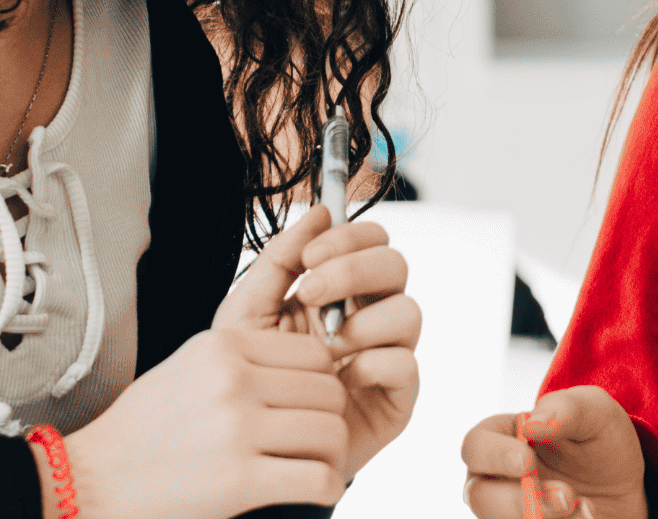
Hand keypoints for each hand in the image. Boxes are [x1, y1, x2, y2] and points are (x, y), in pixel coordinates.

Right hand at [48, 208, 353, 518]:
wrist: (89, 482)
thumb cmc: (141, 432)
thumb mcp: (187, 370)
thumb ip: (244, 361)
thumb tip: (313, 364)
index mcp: (221, 347)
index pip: (314, 353)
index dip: (322, 382)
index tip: (309, 405)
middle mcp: (231, 380)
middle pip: (329, 391)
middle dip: (330, 419)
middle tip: (314, 442)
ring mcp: (236, 429)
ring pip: (332, 432)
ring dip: (331, 455)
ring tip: (312, 467)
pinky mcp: (240, 480)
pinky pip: (320, 477)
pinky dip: (327, 486)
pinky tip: (312, 490)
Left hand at [246, 211, 420, 479]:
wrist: (249, 445)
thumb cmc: (251, 378)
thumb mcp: (248, 312)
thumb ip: (279, 261)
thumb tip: (319, 212)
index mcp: (340, 289)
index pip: (369, 241)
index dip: (348, 238)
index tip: (309, 258)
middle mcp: (370, 315)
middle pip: (395, 265)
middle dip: (354, 270)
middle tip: (310, 292)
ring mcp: (386, 354)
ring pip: (409, 311)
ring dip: (364, 319)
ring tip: (325, 343)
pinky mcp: (396, 397)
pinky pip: (406, 364)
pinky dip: (375, 362)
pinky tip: (342, 375)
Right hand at [461, 386, 650, 518]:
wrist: (626, 482)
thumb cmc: (600, 439)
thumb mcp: (595, 412)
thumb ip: (564, 408)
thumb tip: (531, 424)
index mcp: (502, 437)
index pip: (475, 447)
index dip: (493, 456)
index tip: (526, 462)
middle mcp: (497, 478)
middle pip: (480, 496)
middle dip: (519, 502)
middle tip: (565, 497)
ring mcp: (511, 509)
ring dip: (544, 518)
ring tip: (585, 507)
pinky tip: (589, 515)